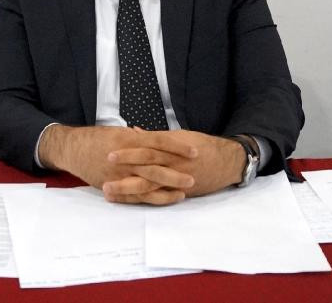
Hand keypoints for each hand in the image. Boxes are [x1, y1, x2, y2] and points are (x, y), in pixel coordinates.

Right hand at [38, 125, 196, 203]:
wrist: (73, 149)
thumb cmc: (98, 138)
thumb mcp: (120, 132)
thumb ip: (139, 138)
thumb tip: (158, 138)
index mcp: (130, 139)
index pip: (159, 142)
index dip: (177, 147)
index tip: (194, 150)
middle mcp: (127, 157)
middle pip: (156, 165)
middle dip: (175, 172)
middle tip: (194, 176)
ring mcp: (120, 174)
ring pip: (147, 183)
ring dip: (166, 189)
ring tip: (184, 192)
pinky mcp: (114, 186)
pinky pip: (135, 195)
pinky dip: (150, 198)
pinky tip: (164, 200)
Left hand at [104, 129, 245, 200]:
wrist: (226, 161)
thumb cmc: (202, 145)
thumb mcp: (179, 136)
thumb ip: (155, 137)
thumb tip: (133, 132)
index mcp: (172, 147)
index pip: (147, 148)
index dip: (128, 152)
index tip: (109, 153)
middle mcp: (173, 163)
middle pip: (145, 168)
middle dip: (124, 173)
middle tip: (104, 175)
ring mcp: (176, 180)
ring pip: (149, 186)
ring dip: (127, 190)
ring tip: (109, 192)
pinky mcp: (179, 192)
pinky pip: (158, 197)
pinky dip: (142, 198)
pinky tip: (127, 199)